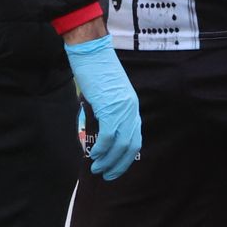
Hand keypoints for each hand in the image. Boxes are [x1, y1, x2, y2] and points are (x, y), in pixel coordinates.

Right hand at [65, 36, 143, 180]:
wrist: (91, 51)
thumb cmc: (95, 69)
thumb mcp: (108, 93)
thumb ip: (108, 110)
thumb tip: (99, 129)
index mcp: (132, 106)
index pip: (135, 138)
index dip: (127, 157)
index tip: (117, 167)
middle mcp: (131, 109)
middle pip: (130, 145)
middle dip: (120, 164)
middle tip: (108, 175)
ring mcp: (122, 109)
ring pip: (120, 145)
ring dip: (109, 160)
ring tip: (98, 169)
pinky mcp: (109, 107)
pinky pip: (108, 136)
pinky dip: (102, 149)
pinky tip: (93, 155)